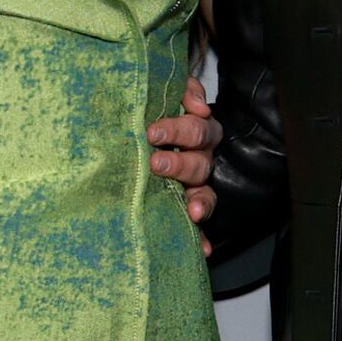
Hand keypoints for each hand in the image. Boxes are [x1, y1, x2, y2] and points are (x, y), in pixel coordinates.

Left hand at [148, 81, 221, 253]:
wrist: (136, 133)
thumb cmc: (151, 112)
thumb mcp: (166, 94)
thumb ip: (185, 90)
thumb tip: (199, 106)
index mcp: (196, 132)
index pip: (197, 128)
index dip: (178, 130)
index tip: (153, 133)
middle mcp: (199, 158)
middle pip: (200, 161)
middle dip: (179, 163)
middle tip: (155, 164)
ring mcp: (195, 185)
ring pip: (204, 192)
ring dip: (200, 202)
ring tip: (193, 211)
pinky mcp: (190, 206)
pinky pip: (200, 223)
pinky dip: (203, 237)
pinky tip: (205, 249)